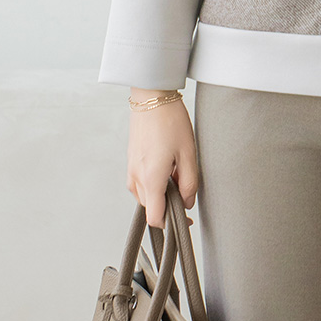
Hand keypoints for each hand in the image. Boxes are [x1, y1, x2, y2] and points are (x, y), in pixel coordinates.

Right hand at [127, 90, 198, 228]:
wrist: (151, 96)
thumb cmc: (170, 120)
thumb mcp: (189, 154)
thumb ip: (190, 183)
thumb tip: (188, 202)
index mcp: (151, 178)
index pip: (155, 218)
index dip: (171, 224)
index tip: (184, 219)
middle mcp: (136, 177)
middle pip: (151, 208)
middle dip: (168, 205)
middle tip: (184, 188)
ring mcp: (130, 170)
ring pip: (145, 197)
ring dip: (160, 194)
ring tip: (175, 173)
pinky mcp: (130, 162)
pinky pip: (140, 184)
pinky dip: (153, 183)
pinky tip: (165, 166)